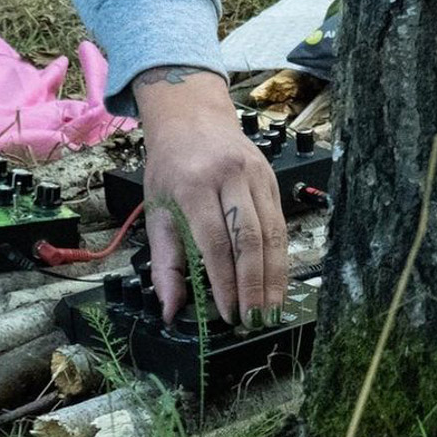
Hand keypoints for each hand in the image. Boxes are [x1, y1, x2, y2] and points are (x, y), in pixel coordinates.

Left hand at [132, 68, 286, 327]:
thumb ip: (164, 261)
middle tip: (253, 320)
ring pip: (271, 232)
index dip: (224, 281)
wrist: (191, 117)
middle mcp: (227, 176)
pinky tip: (277, 282)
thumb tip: (169, 309)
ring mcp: (254, 174)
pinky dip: (280, 257)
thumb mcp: (156, 208)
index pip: (214, 240)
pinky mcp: (271, 177)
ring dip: (273, 276)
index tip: (228, 314)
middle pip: (248, 236)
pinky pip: (280, 223)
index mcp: (193, 183)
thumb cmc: (170, 166)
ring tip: (270, 310)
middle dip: (253, 284)